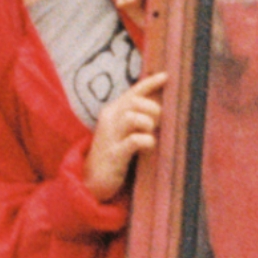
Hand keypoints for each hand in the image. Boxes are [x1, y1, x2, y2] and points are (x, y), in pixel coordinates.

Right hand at [81, 70, 164, 200]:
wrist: (91, 181)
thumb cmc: (113, 154)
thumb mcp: (122, 132)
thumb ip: (136, 118)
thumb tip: (162, 108)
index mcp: (112, 112)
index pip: (132, 92)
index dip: (150, 83)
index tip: (166, 76)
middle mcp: (109, 120)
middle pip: (135, 102)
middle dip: (152, 109)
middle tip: (157, 123)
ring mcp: (110, 137)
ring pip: (133, 117)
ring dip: (148, 124)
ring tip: (150, 134)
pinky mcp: (114, 154)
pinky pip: (135, 140)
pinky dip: (147, 141)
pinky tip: (149, 147)